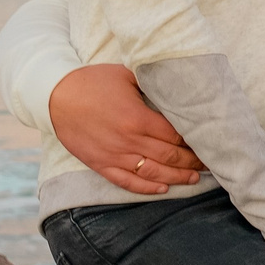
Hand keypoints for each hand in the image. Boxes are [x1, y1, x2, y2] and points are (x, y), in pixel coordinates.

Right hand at [49, 64, 203, 194]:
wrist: (54, 96)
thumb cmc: (92, 81)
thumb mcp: (126, 75)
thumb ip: (151, 85)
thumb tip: (174, 90)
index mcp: (138, 118)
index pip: (176, 136)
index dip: (195, 142)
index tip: (209, 143)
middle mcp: (129, 140)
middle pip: (169, 156)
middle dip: (192, 162)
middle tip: (209, 163)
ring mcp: (114, 155)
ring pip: (153, 173)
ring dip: (176, 178)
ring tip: (194, 178)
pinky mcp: (100, 164)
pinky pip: (127, 182)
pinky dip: (146, 188)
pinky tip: (162, 189)